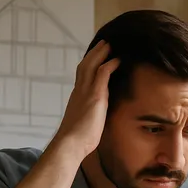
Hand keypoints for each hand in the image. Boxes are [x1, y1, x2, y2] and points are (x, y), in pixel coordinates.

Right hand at [54, 39, 119, 157]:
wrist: (71, 144)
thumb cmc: (78, 140)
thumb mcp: (85, 123)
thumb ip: (90, 116)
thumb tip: (96, 118)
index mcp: (77, 98)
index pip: (82, 77)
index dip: (88, 65)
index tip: (95, 58)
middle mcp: (79, 91)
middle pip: (84, 66)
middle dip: (94, 54)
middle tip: (103, 44)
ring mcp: (85, 92)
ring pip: (91, 65)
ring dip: (100, 54)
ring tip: (109, 45)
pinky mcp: (95, 96)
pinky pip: (101, 74)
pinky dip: (109, 65)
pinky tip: (117, 60)